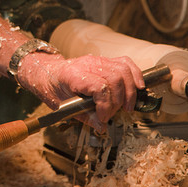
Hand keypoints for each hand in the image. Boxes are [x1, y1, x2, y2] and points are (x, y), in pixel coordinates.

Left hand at [18, 52, 144, 130]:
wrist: (48, 73)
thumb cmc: (54, 89)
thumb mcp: (63, 106)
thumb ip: (85, 116)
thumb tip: (103, 127)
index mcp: (73, 75)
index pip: (100, 87)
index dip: (105, 106)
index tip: (103, 118)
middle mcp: (87, 64)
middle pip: (115, 79)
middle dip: (117, 101)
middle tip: (112, 114)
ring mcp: (97, 60)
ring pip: (123, 70)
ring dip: (129, 91)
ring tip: (127, 106)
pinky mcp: (105, 60)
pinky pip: (125, 63)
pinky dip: (135, 75)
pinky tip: (139, 88)